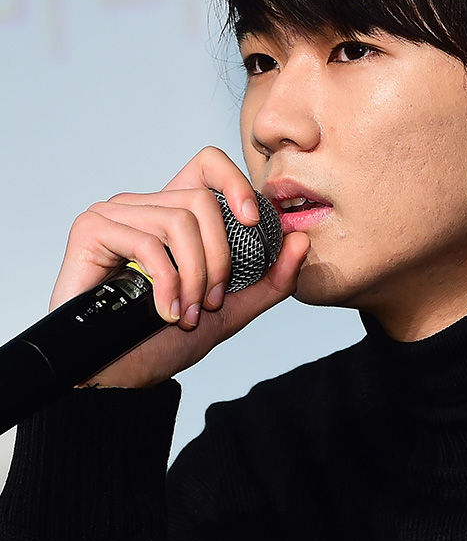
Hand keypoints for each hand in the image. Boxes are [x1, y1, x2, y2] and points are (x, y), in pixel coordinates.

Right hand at [49, 147, 308, 387]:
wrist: (120, 375)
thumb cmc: (165, 339)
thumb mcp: (232, 309)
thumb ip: (270, 279)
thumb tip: (300, 239)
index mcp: (174, 214)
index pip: (208, 164)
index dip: (235, 182)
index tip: (254, 221)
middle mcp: (144, 205)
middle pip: (201, 200)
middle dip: (218, 258)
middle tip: (211, 301)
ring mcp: (115, 214)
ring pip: (178, 221)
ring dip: (193, 277)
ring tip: (188, 313)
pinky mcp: (92, 229)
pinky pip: (146, 242)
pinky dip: (167, 283)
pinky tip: (166, 312)